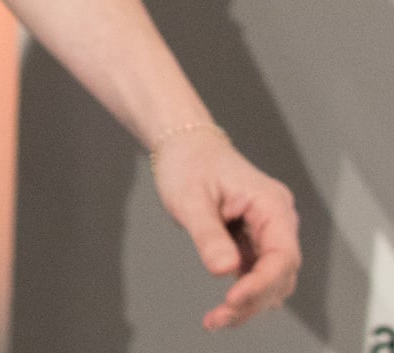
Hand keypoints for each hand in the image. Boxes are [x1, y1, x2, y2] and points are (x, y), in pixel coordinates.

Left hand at [149, 127, 299, 329]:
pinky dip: (242, 293)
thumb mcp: (190, 197)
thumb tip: (225, 270)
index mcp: (271, 205)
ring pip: (270, 280)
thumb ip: (208, 234)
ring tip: (216, 319)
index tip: (233, 299)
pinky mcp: (254, 241)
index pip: (282, 255)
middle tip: (218, 318)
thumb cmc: (188, 162)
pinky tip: (223, 310)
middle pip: (280, 274)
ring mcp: (267, 232)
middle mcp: (277, 220)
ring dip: (248, 303)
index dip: (262, 283)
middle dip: (252, 300)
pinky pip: (256, 274)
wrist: (183, 145)